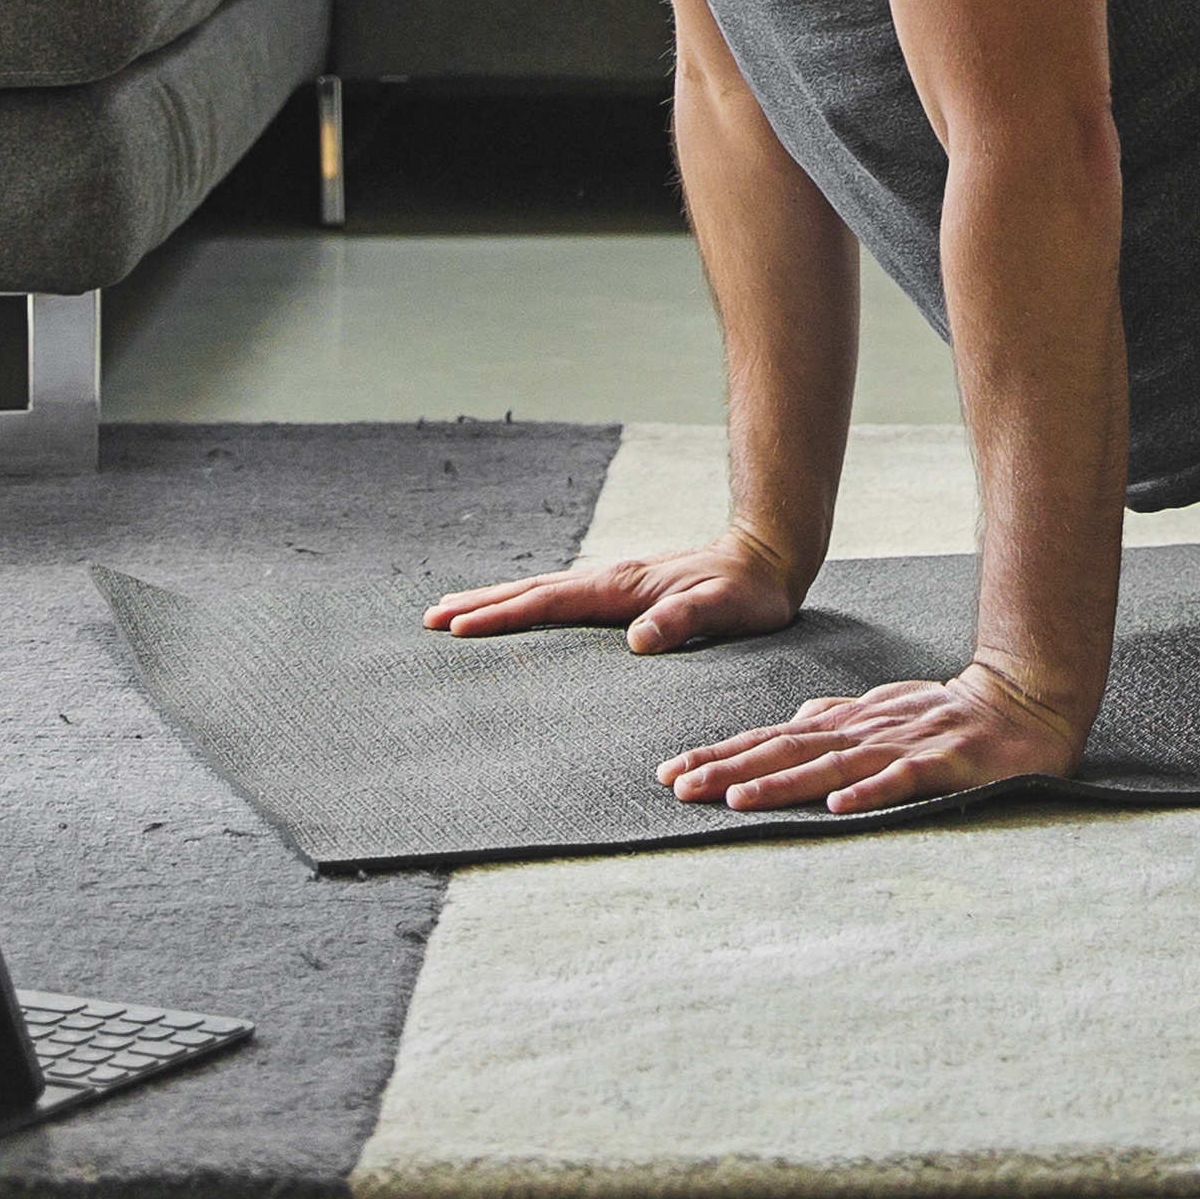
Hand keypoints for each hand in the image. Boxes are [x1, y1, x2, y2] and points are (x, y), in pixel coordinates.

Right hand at [422, 532, 804, 654]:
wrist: (768, 558)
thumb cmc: (750, 592)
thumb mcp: (724, 609)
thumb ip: (683, 620)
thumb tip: (638, 640)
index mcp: (623, 587)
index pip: (550, 603)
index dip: (503, 616)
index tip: (458, 626)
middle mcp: (611, 581)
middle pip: (533, 592)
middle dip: (482, 605)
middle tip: (431, 618)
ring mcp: (615, 584)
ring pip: (543, 592)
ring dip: (498, 602)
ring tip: (455, 613)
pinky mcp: (624, 592)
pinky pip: (562, 600)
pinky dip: (529, 605)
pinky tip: (520, 615)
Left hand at [659, 656, 1083, 816]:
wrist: (1024, 701)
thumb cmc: (949, 714)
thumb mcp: (883, 709)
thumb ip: (837, 718)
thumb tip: (790, 721)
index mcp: (847, 722)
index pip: (772, 737)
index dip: (722, 754)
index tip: (672, 773)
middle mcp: (864, 730)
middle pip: (787, 749)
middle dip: (729, 769)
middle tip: (678, 789)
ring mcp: (902, 745)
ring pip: (831, 765)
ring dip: (781, 782)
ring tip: (736, 800)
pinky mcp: (941, 763)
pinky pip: (900, 780)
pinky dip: (868, 792)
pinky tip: (837, 807)